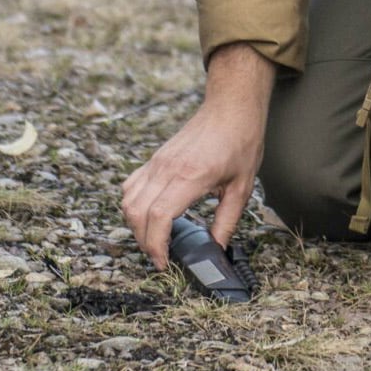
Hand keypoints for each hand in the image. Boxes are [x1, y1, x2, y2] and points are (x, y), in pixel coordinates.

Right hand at [121, 43, 273, 268]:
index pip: (159, 216)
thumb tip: (216, 249)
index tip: (164, 262)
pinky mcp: (156, 158)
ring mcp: (158, 161)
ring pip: (128, 200)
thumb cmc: (240, 142)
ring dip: (135, 225)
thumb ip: (226, 222)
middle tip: (161, 256)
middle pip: (137, 212)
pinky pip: (131, 185)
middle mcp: (167, 168)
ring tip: (155, 239)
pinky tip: (150, 215)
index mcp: (190, 176)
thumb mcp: (242, 188)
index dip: (156, 245)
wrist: (231, 109)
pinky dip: (133, 205)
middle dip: (144, 242)